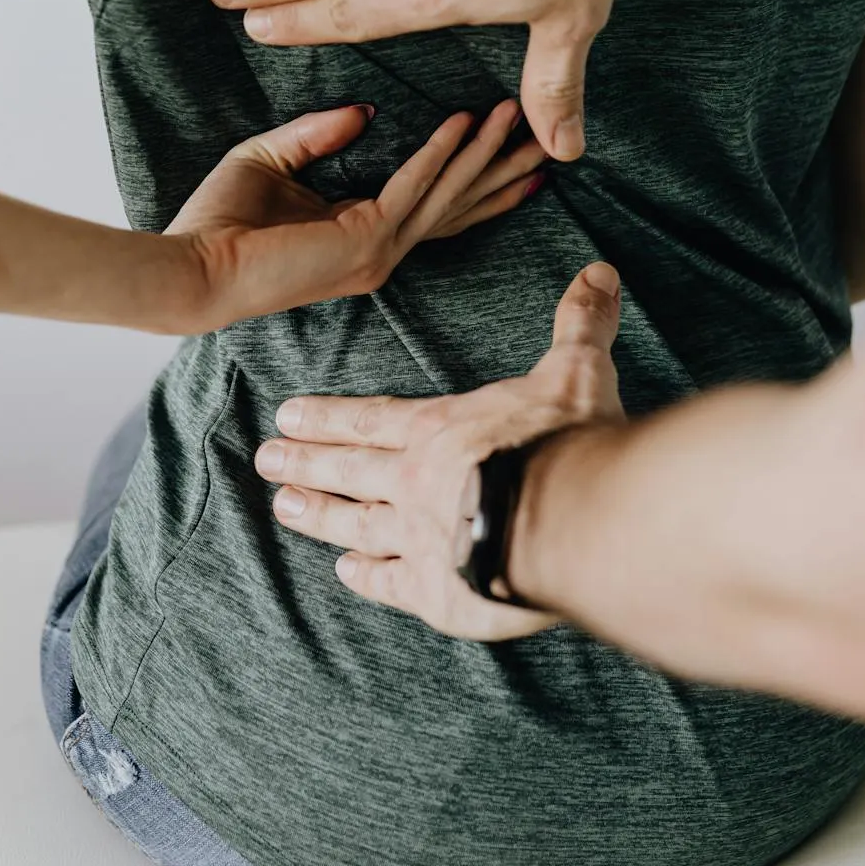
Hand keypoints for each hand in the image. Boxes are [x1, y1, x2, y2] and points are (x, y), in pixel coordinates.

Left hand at [167, 100, 544, 333]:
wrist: (189, 268)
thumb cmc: (217, 223)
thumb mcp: (271, 160)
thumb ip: (318, 135)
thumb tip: (366, 110)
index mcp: (362, 239)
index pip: (435, 208)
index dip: (477, 181)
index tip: (516, 154)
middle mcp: (381, 252)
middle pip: (459, 205)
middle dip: (504, 171)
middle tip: (548, 141)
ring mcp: (378, 253)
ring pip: (447, 193)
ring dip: (485, 152)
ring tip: (518, 117)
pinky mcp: (365, 242)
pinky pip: (415, 185)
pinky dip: (441, 152)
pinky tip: (465, 123)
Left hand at [255, 261, 624, 639]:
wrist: (571, 523)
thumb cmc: (568, 443)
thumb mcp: (577, 371)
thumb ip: (580, 325)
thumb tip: (599, 272)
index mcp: (442, 429)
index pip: (371, 417)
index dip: (327, 416)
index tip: (287, 413)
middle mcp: (417, 481)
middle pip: (349, 468)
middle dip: (305, 461)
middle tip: (265, 459)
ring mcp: (420, 539)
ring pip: (355, 524)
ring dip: (318, 514)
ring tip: (283, 507)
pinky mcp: (437, 593)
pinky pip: (390, 583)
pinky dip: (365, 577)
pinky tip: (345, 573)